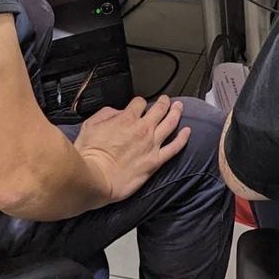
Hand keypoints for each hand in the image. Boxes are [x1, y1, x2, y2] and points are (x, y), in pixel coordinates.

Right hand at [74, 96, 190, 203]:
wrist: (96, 178)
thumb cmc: (90, 155)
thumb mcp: (90, 125)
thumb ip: (106, 114)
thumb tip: (117, 112)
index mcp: (126, 118)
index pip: (139, 103)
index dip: (139, 102)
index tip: (139, 105)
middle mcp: (142, 128)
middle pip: (159, 109)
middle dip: (164, 102)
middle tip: (166, 100)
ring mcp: (152, 144)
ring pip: (170, 123)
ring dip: (176, 112)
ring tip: (179, 107)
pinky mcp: (156, 161)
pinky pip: (175, 147)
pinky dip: (183, 138)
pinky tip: (187, 131)